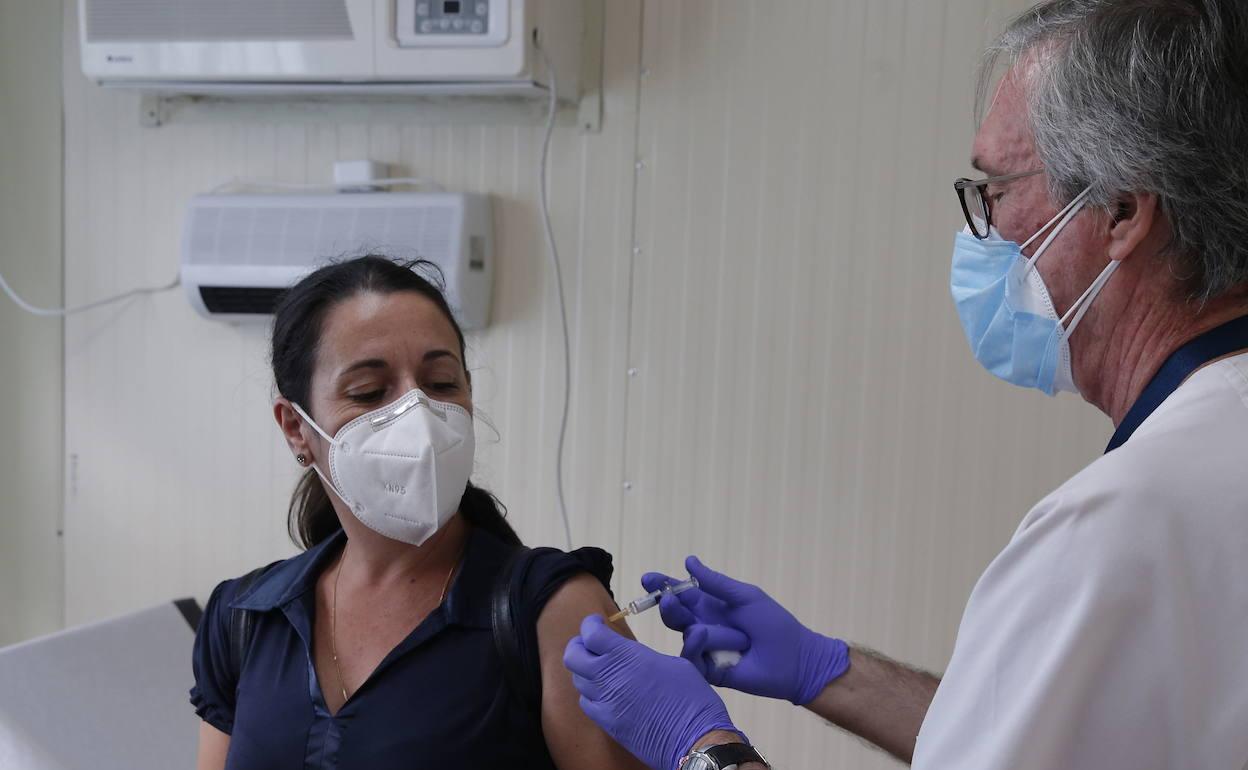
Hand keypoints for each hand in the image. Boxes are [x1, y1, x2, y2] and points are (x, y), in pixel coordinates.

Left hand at [563, 614, 741, 769]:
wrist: (694, 739)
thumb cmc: (692, 698)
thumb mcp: (674, 664)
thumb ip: (643, 656)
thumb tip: (632, 656)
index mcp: (627, 656)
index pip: (591, 634)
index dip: (590, 625)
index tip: (596, 623)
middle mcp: (609, 677)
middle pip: (573, 656)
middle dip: (578, 645)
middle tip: (590, 643)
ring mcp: (605, 702)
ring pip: (578, 680)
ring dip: (585, 671)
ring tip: (601, 669)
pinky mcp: (606, 723)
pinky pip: (587, 703)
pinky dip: (591, 695)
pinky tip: (605, 693)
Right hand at [642, 556, 850, 704]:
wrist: (793, 659)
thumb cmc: (773, 624)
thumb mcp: (745, 597)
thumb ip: (716, 583)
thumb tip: (688, 560)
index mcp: (711, 606)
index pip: (681, 593)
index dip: (663, 586)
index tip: (647, 578)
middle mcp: (703, 625)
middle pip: (674, 614)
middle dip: (668, 605)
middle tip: (666, 599)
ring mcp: (704, 648)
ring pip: (684, 633)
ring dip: (697, 627)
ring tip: (709, 629)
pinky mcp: (707, 670)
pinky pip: (690, 657)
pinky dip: (696, 647)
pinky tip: (705, 640)